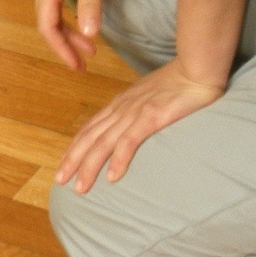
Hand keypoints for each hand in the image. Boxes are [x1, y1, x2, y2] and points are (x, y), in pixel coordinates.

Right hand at [32, 0, 115, 69]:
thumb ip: (90, 3)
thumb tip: (89, 36)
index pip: (47, 26)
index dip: (61, 49)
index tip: (78, 66)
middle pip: (47, 22)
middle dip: (66, 44)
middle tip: (86, 62)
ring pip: (51, 13)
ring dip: (68, 32)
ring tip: (89, 48)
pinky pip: (54, 3)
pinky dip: (67, 18)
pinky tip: (82, 23)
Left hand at [55, 61, 223, 193]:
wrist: (195, 68)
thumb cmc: (178, 83)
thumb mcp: (149, 97)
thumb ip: (137, 111)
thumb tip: (131, 127)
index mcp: (120, 104)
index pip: (90, 128)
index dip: (75, 147)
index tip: (65, 165)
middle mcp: (121, 109)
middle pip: (90, 137)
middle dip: (73, 160)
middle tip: (60, 181)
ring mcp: (134, 113)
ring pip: (104, 143)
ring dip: (90, 166)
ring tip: (80, 187)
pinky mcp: (151, 117)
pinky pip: (130, 141)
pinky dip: (119, 160)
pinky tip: (112, 177)